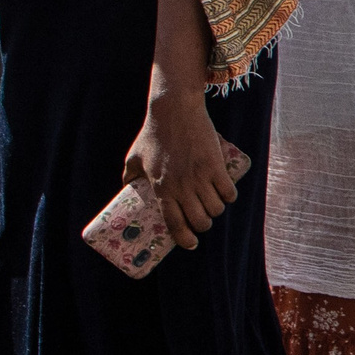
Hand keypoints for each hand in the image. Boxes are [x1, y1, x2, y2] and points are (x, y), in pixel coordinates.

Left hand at [123, 92, 236, 249]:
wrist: (175, 110)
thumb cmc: (152, 134)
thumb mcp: (133, 157)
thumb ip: (128, 175)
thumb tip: (125, 188)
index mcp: (161, 189)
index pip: (175, 224)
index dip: (184, 239)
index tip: (190, 243)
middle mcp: (181, 187)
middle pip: (199, 220)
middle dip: (203, 226)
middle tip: (202, 220)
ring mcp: (200, 177)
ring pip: (216, 209)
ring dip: (216, 211)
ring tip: (214, 207)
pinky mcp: (215, 165)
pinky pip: (229, 192)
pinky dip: (229, 197)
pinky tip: (227, 196)